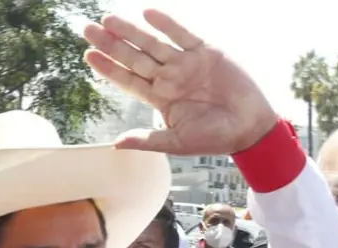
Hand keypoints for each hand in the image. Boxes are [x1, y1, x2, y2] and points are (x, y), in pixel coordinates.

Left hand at [83, 9, 276, 154]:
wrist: (249, 128)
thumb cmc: (214, 139)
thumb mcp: (176, 143)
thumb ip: (146, 140)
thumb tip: (116, 144)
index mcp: (160, 98)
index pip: (128, 79)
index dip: (109, 67)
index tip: (89, 55)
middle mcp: (169, 78)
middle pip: (134, 57)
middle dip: (111, 43)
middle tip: (88, 29)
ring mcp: (186, 64)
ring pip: (153, 44)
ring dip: (132, 31)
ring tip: (109, 19)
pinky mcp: (206, 53)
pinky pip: (183, 35)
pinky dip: (167, 24)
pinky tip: (148, 14)